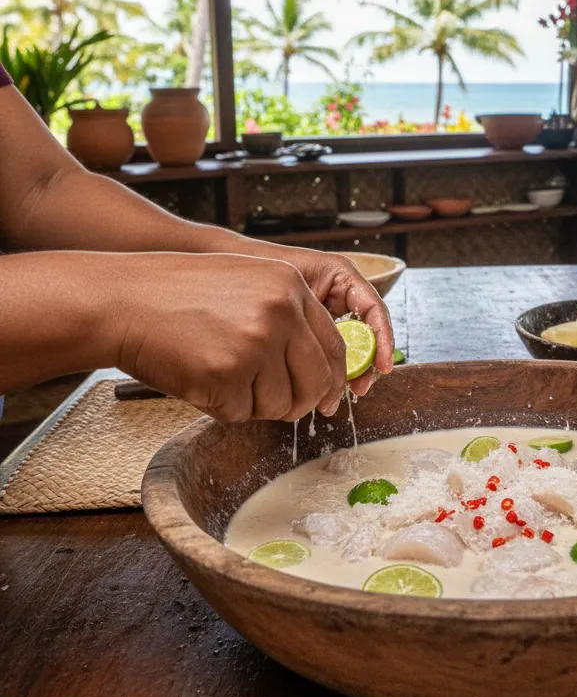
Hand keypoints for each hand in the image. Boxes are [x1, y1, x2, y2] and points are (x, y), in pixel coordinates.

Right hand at [115, 253, 348, 423]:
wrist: (122, 300)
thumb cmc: (178, 294)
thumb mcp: (248, 282)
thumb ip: (287, 316)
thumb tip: (321, 369)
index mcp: (290, 286)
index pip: (334, 345)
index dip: (334, 378)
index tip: (330, 396)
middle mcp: (280, 312)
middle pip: (316, 381)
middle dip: (302, 402)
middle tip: (284, 407)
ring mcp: (255, 344)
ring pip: (280, 404)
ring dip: (255, 404)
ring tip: (222, 378)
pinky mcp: (226, 374)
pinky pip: (241, 414)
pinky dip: (222, 408)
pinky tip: (200, 380)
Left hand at [254, 246, 394, 395]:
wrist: (226, 265)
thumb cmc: (257, 265)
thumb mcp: (293, 284)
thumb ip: (316, 311)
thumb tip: (338, 353)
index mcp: (342, 277)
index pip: (374, 309)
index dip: (383, 339)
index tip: (382, 365)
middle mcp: (339, 295)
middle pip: (367, 333)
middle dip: (366, 362)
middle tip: (359, 387)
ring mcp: (326, 313)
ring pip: (350, 347)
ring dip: (348, 370)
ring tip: (337, 392)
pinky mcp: (311, 329)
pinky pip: (327, 352)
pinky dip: (327, 370)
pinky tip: (320, 386)